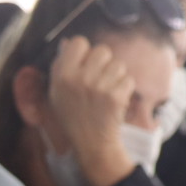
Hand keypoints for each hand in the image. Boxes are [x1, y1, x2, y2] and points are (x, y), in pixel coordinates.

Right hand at [48, 37, 134, 185]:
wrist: (91, 143)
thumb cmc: (73, 115)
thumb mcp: (57, 92)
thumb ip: (60, 67)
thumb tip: (67, 43)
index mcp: (63, 75)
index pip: (79, 42)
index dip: (85, 51)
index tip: (85, 63)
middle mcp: (80, 78)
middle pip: (102, 50)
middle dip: (104, 63)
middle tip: (99, 79)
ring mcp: (99, 87)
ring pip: (118, 64)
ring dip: (116, 76)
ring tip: (107, 91)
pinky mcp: (116, 96)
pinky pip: (128, 79)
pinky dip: (125, 88)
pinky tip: (115, 100)